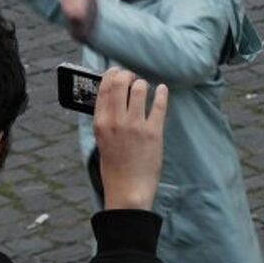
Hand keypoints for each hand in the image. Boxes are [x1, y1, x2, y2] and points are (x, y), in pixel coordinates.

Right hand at [94, 69, 168, 210]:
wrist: (128, 190)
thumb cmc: (114, 168)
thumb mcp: (101, 141)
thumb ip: (106, 120)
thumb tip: (112, 98)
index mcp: (101, 123)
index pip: (103, 88)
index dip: (111, 75)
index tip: (117, 72)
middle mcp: (116, 121)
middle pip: (120, 83)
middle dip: (127, 75)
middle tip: (132, 78)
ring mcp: (136, 125)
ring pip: (140, 88)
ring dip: (143, 84)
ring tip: (145, 88)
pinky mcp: (154, 132)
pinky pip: (159, 105)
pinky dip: (162, 94)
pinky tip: (162, 90)